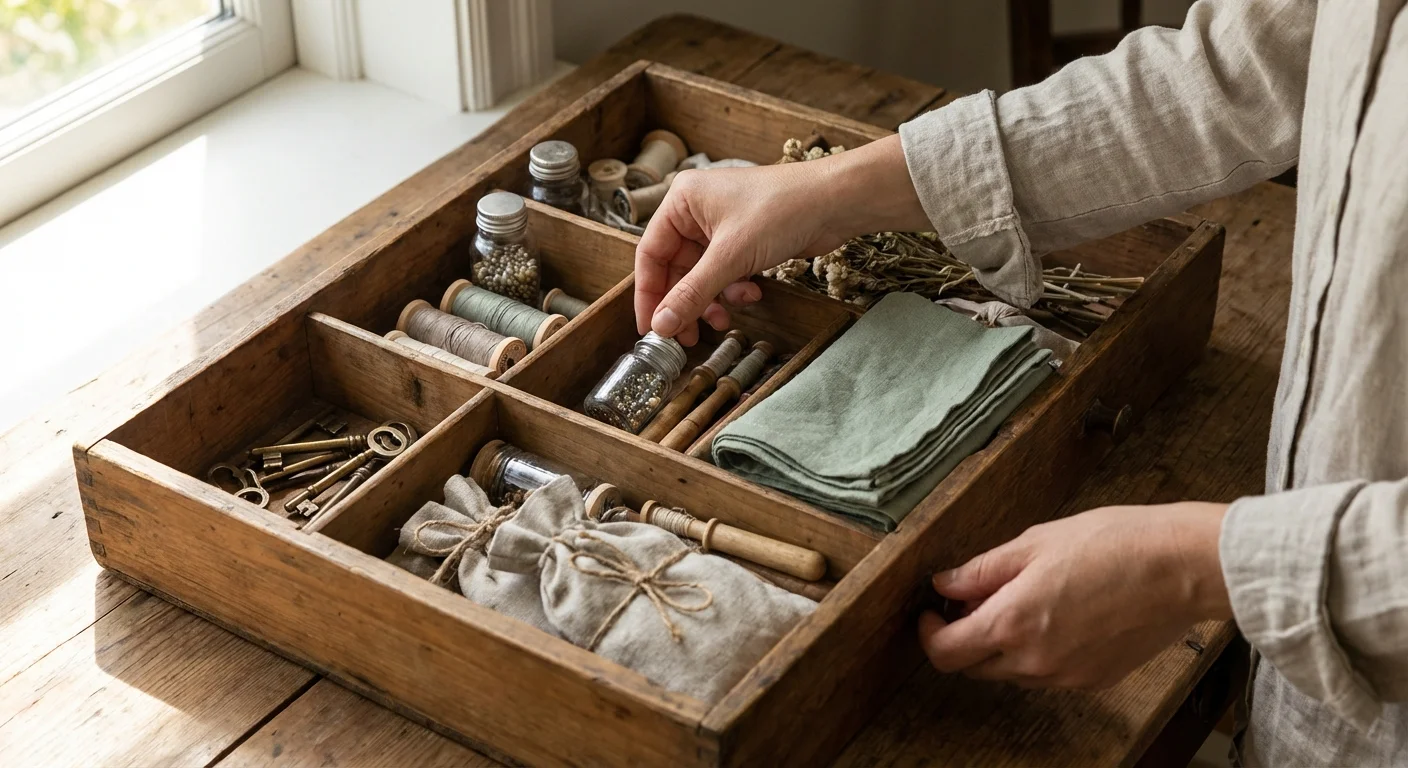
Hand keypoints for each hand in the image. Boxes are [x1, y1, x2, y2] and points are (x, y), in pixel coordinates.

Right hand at [633, 134, 929, 344]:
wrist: (835, 202)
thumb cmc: (782, 209)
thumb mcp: (731, 257)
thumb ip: (693, 293)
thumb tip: (662, 325)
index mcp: (682, 201)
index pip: (650, 254)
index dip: (649, 294)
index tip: (651, 328)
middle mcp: (697, 211)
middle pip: (676, 268)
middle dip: (686, 303)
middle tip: (688, 336)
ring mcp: (722, 226)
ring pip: (702, 275)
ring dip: (712, 300)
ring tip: (723, 320)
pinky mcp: (744, 239)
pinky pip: (725, 273)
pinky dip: (734, 288)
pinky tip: (752, 292)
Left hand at [919, 502, 1230, 688]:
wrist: (1183, 568)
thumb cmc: (1115, 544)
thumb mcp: (1035, 543)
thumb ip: (982, 570)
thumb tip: (946, 585)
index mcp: (1013, 622)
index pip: (946, 653)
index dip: (928, 634)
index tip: (931, 613)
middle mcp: (1035, 660)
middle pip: (975, 666)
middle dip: (965, 636)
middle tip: (975, 600)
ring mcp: (1066, 677)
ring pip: (1011, 671)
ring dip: (1002, 645)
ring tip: (1024, 600)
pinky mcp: (1094, 680)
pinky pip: (1047, 673)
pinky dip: (1038, 652)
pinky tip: (1059, 615)